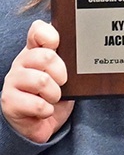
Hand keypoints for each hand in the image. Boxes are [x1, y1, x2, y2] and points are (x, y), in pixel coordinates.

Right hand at [1, 21, 73, 143]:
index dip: (49, 35)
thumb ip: (67, 59)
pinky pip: (38, 104)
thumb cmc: (51, 95)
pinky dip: (47, 110)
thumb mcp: (62, 75)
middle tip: (62, 83)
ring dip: (55, 94)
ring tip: (52, 98)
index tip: (57, 44)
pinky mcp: (9, 101)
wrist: (39, 124)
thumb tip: (83, 47)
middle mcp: (21, 63)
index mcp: (35, 51)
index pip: (37, 31)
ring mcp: (12, 81)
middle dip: (61, 73)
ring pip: (42, 81)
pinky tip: (44, 110)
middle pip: (46, 57)